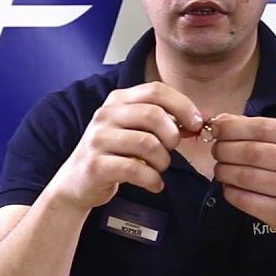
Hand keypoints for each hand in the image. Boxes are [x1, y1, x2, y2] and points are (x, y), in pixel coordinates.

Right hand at [45, 83, 202, 211]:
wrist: (77, 181)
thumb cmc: (113, 154)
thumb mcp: (134, 129)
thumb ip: (162, 121)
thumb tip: (199, 120)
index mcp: (118, 100)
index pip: (156, 90)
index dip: (183, 105)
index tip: (196, 123)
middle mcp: (106, 115)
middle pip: (154, 115)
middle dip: (172, 136)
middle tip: (172, 149)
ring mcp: (99, 139)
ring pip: (148, 144)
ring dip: (163, 160)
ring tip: (159, 168)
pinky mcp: (96, 165)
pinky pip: (135, 170)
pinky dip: (153, 180)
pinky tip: (154, 184)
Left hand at [209, 114, 275, 252]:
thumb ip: (254, 129)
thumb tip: (220, 121)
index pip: (262, 128)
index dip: (232, 128)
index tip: (216, 129)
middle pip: (252, 152)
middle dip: (225, 150)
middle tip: (216, 152)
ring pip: (247, 177)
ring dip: (224, 171)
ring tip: (220, 170)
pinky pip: (248, 200)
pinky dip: (231, 192)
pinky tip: (229, 187)